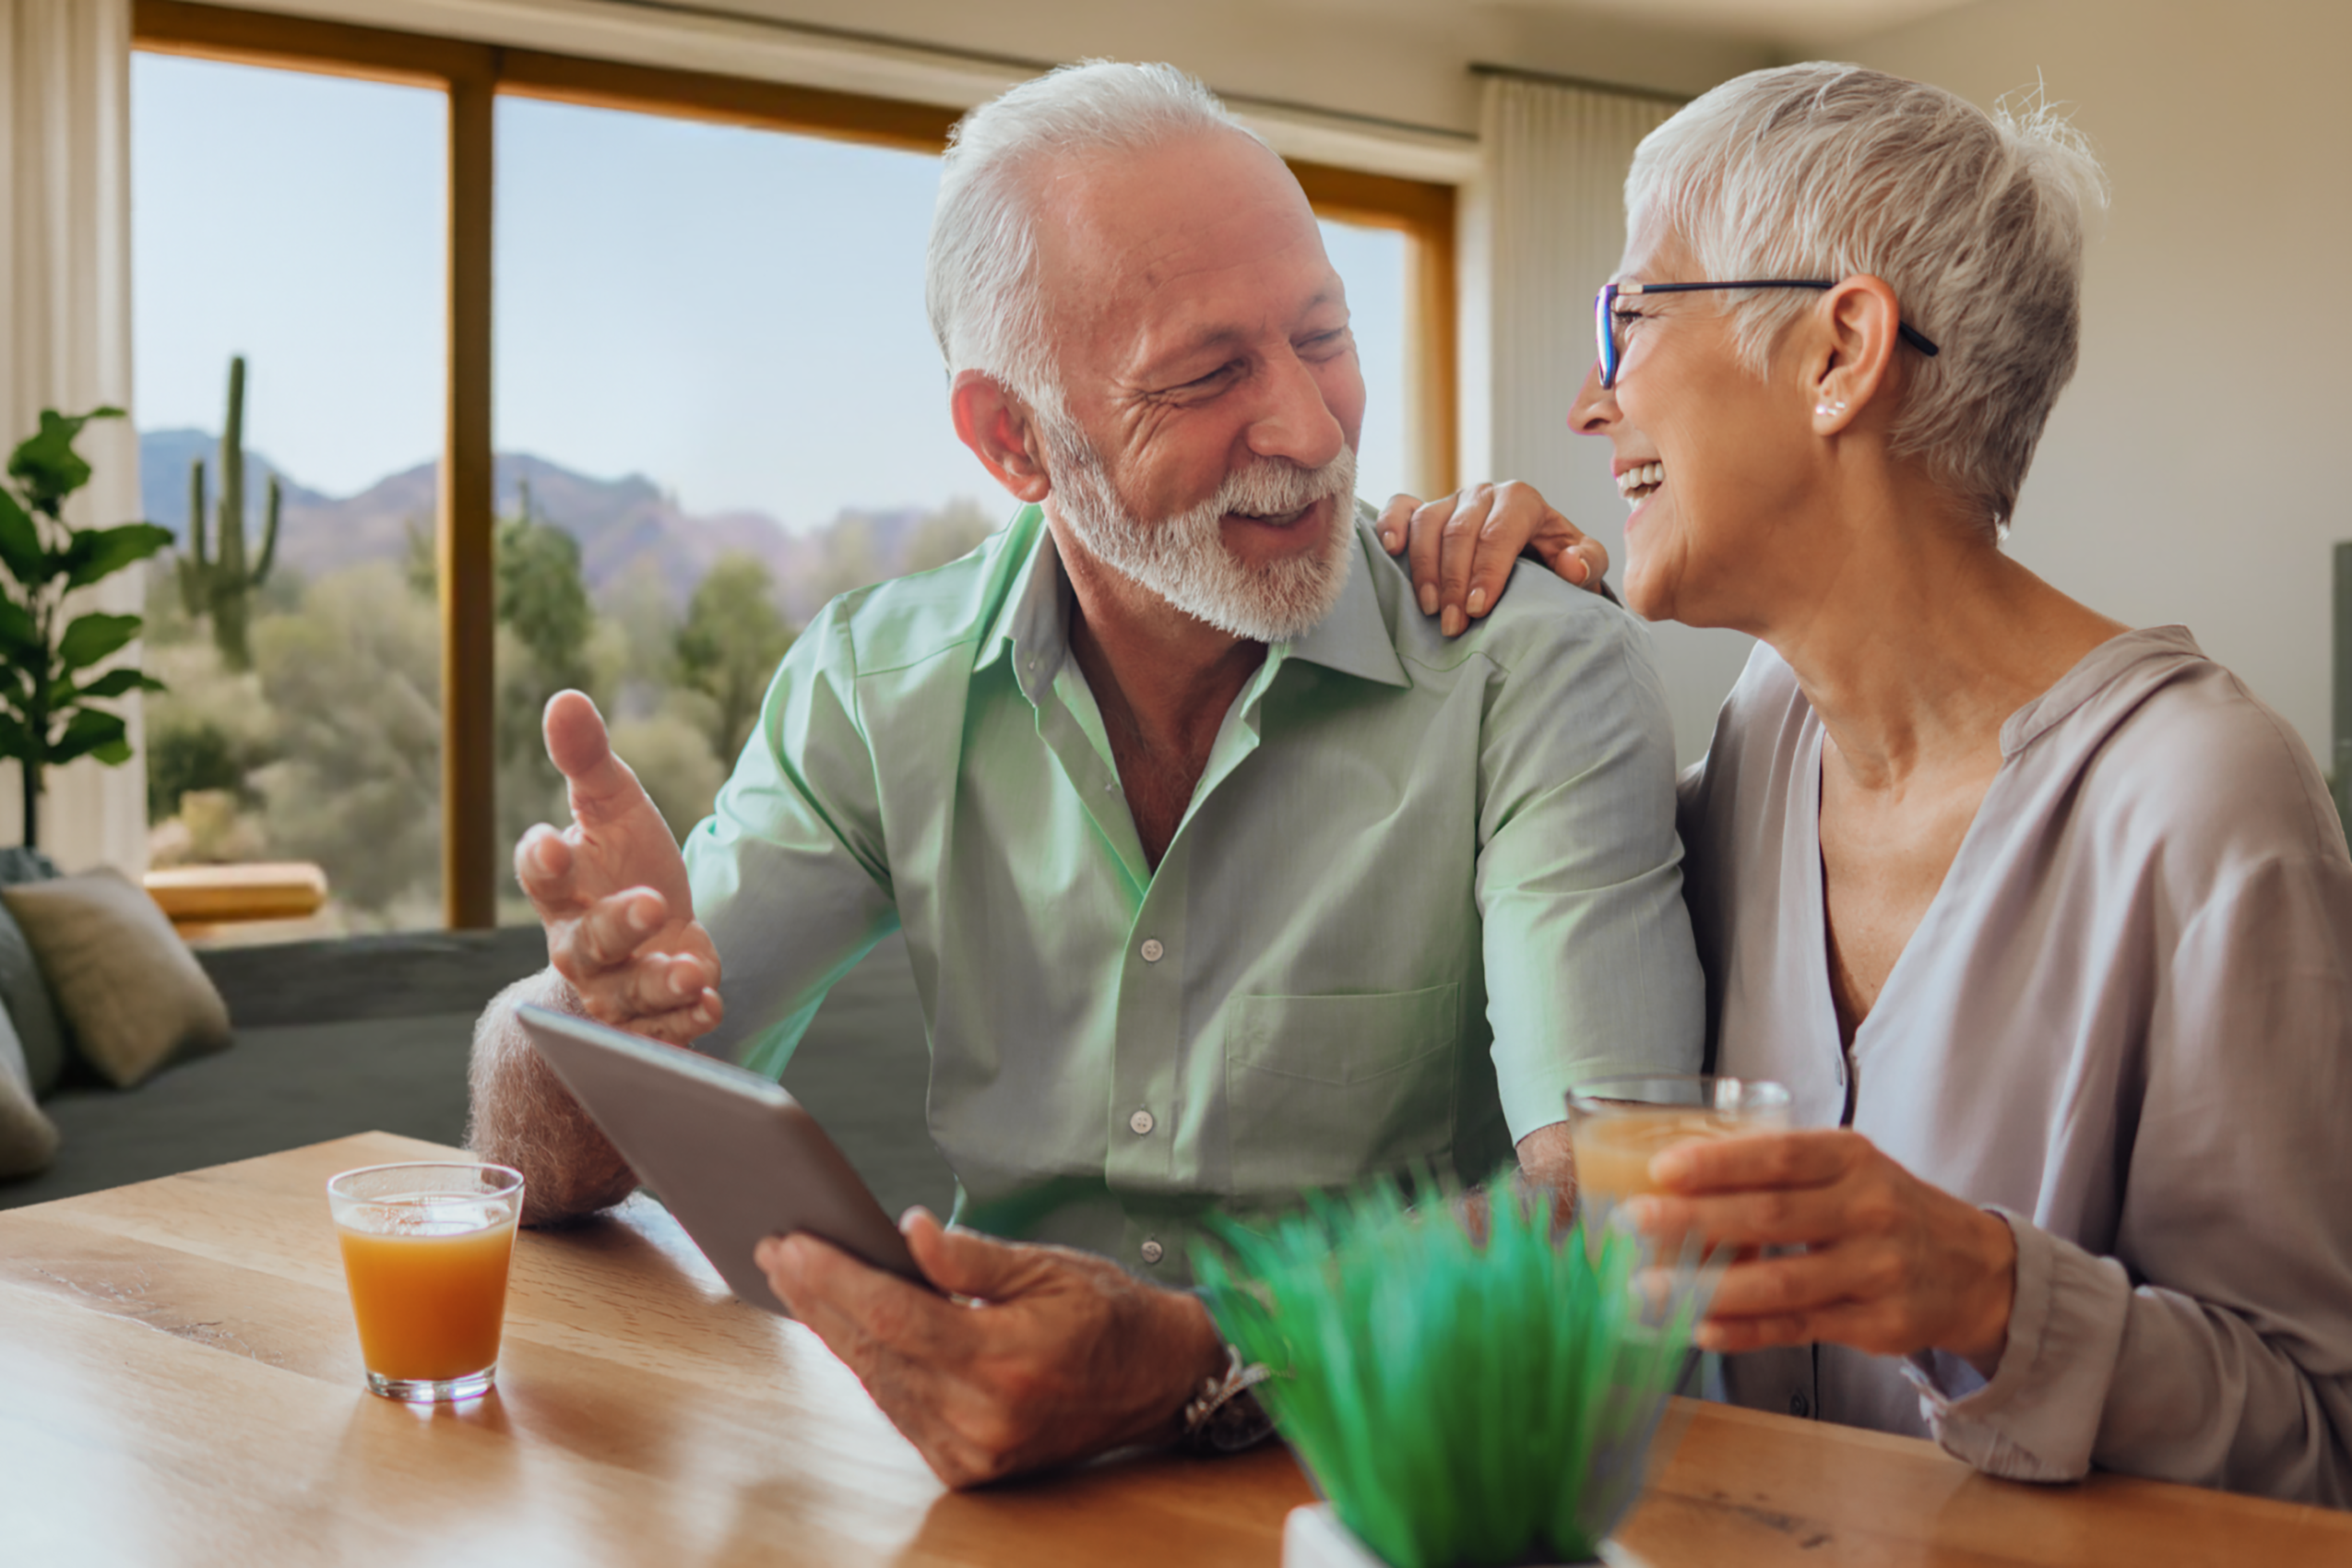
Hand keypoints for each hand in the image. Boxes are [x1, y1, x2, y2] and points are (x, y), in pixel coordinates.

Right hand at [517, 690, 722, 1045]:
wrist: (647, 937)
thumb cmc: (622, 862)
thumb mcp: (614, 806)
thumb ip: (588, 760)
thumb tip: (565, 697)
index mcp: (563, 888)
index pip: (542, 874)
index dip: (542, 860)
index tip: (552, 841)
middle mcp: (579, 944)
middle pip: (585, 944)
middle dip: (617, 926)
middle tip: (651, 904)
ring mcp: (613, 989)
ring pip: (627, 994)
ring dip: (659, 984)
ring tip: (692, 970)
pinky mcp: (648, 1022)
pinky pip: (660, 1032)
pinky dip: (684, 1024)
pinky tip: (710, 1004)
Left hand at [756, 1209, 1227, 1488]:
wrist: (1158, 1381)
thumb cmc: (1108, 1314)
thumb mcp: (1048, 1265)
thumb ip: (971, 1255)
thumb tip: (908, 1229)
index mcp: (1005, 1359)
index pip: (894, 1315)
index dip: (836, 1278)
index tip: (795, 1242)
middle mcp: (983, 1415)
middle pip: (873, 1351)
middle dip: (818, 1297)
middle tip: (778, 1251)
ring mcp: (973, 1449)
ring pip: (879, 1383)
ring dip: (834, 1330)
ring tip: (799, 1280)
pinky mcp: (969, 1467)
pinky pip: (901, 1410)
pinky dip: (871, 1366)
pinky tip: (844, 1327)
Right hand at [1376, 482, 1608, 636]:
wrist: (1535, 553)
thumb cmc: (1557, 561)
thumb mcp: (1585, 563)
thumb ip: (1588, 562)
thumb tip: (1571, 566)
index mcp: (1521, 500)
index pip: (1499, 532)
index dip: (1487, 571)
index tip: (1479, 610)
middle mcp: (1483, 494)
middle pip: (1459, 532)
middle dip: (1455, 583)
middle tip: (1453, 625)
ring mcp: (1451, 500)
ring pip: (1428, 523)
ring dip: (1424, 569)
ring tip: (1429, 609)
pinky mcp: (1425, 510)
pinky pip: (1402, 508)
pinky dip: (1392, 525)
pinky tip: (1391, 551)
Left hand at [1628, 1130, 2017, 1376]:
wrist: (1975, 1269)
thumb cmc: (1884, 1207)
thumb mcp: (1847, 1168)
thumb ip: (1778, 1170)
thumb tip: (1675, 1177)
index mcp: (1852, 1158)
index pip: (1780, 1156)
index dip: (1719, 1163)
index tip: (1662, 1170)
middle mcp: (1869, 1210)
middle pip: (1772, 1217)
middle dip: (1696, 1220)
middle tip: (1634, 1221)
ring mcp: (1877, 1271)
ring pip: (1780, 1283)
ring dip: (1707, 1287)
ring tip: (1649, 1287)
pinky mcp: (1877, 1324)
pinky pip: (1797, 1328)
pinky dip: (1744, 1330)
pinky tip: (1698, 1327)